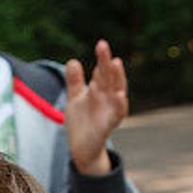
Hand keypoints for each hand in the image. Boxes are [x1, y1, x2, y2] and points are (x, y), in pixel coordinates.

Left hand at [63, 39, 128, 176]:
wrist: (80, 148)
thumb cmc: (81, 122)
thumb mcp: (75, 99)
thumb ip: (75, 82)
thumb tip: (73, 61)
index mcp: (100, 90)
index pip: (102, 71)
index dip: (102, 59)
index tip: (101, 44)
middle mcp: (108, 98)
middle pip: (109, 77)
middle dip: (107, 62)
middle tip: (103, 46)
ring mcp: (110, 111)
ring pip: (116, 91)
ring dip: (117, 77)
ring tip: (115, 62)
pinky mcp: (109, 126)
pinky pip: (117, 114)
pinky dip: (120, 104)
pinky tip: (119, 94)